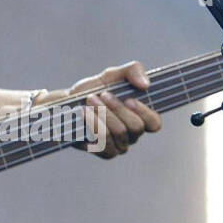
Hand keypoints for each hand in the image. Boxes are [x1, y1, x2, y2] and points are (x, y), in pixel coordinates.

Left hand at [39, 60, 160, 159]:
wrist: (68, 103)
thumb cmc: (94, 89)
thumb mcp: (112, 75)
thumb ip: (132, 71)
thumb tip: (145, 84)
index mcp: (139, 117)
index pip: (154, 124)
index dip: (145, 113)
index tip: (129, 99)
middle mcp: (132, 135)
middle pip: (136, 127)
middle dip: (117, 108)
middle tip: (102, 94)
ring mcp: (119, 145)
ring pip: (119, 133)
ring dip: (103, 113)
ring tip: (90, 99)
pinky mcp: (103, 152)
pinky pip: (104, 142)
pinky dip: (93, 124)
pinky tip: (84, 112)